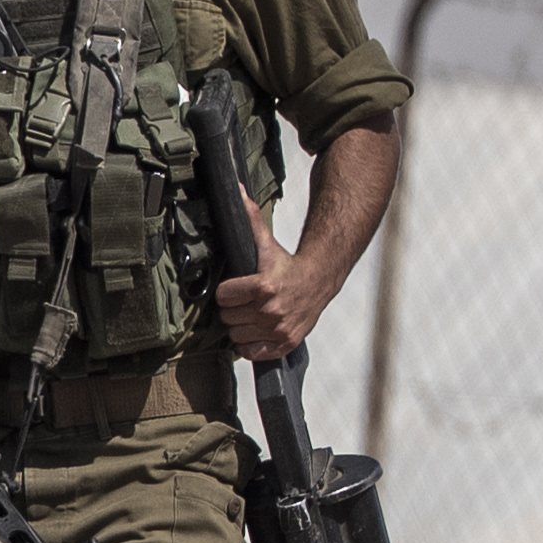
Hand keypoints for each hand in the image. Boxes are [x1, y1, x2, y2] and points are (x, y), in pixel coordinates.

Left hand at [215, 191, 338, 357]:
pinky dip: (251, 345)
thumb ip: (248, 217)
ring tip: (252, 314)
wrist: (319, 281)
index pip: (223, 297)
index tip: (237, 287)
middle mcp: (271, 311)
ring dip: (241, 327)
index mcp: (263, 286)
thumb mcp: (266, 241)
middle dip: (234, 309)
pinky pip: (251, 353)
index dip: (227, 292)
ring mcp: (278, 330)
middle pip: (228, 318)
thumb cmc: (286, 262)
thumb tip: (235, 189)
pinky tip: (259, 330)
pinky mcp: (285, 344)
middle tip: (246, 301)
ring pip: (237, 337)